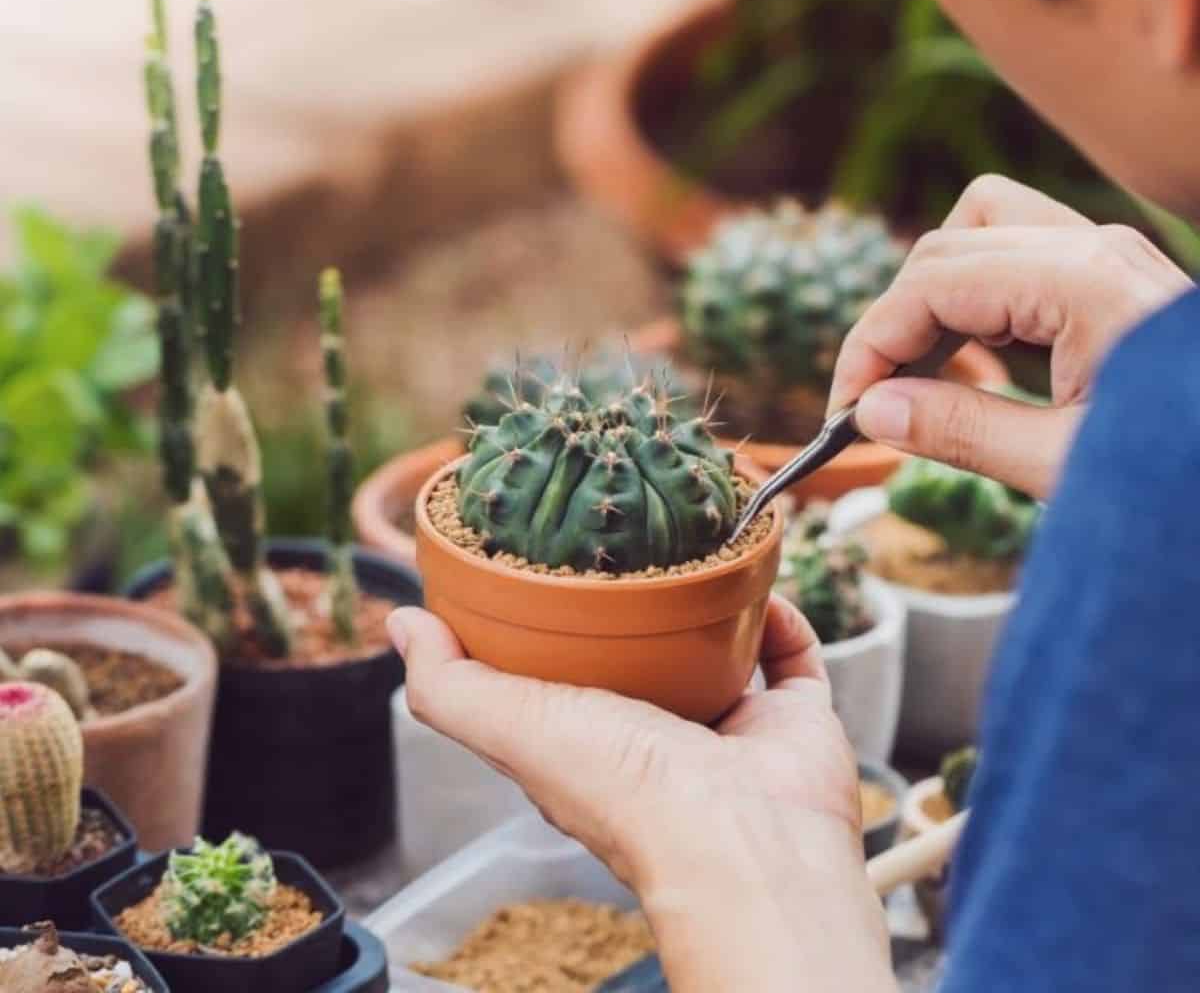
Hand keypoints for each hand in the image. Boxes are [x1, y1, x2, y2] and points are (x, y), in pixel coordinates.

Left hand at [389, 598, 894, 992]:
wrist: (749, 840)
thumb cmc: (629, 794)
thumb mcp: (516, 727)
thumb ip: (451, 686)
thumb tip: (403, 626)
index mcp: (591, 741)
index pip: (564, 674)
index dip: (553, 624)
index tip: (548, 560)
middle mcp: (659, 735)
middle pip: (646, 657)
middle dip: (640, 607)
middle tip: (634, 541)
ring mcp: (729, 726)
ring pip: (721, 651)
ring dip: (713, 606)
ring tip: (700, 551)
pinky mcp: (791, 718)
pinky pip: (791, 657)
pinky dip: (779, 620)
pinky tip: (759, 585)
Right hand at [828, 176, 1191, 499]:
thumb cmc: (1184, 466)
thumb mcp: (1065, 464)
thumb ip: (960, 430)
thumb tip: (872, 412)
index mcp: (1079, 281)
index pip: (930, 283)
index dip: (871, 345)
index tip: (846, 411)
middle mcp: (1089, 248)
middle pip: (943, 249)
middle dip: (894, 323)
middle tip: (874, 403)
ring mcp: (1103, 254)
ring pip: (976, 232)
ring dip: (932, 298)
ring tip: (923, 374)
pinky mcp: (1107, 275)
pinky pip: (1012, 255)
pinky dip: (974, 299)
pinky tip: (975, 360)